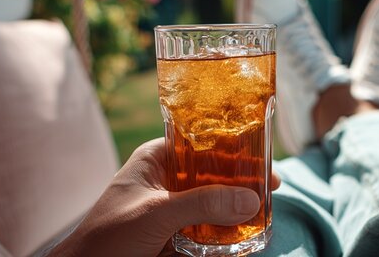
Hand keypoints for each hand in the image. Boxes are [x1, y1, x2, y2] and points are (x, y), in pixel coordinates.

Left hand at [50, 138, 280, 256]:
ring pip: (214, 201)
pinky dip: (226, 232)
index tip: (263, 160)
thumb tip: (250, 200)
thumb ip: (202, 204)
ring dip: (237, 208)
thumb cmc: (107, 237)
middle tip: (271, 188)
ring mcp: (173, 208)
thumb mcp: (156, 213)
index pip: (202, 141)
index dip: (235, 147)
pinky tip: (244, 236)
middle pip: (214, 172)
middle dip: (242, 181)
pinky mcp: (176, 234)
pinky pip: (208, 228)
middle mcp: (168, 179)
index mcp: (158, 159)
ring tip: (264, 212)